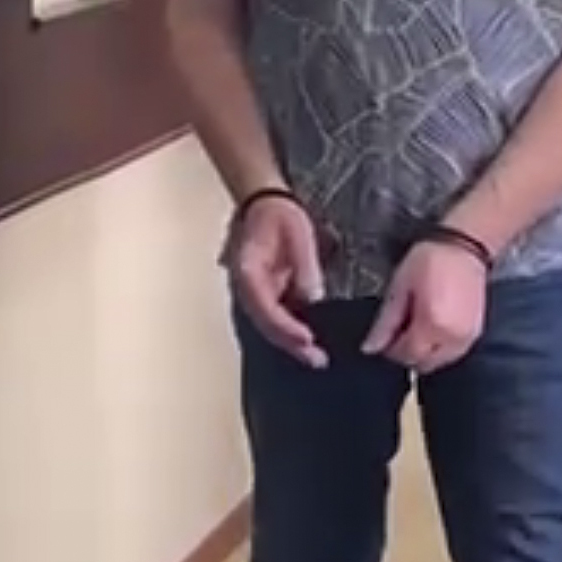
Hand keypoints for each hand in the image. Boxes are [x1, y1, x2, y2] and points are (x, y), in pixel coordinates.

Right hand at [231, 192, 326, 366]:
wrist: (263, 200)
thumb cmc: (278, 213)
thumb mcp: (298, 233)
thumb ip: (305, 267)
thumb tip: (313, 299)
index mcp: (248, 271)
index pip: (265, 308)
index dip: (286, 328)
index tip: (307, 340)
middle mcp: (244, 286)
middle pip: (264, 324)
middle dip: (290, 344)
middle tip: (317, 360)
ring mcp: (251, 291)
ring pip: (267, 325)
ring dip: (289, 342)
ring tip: (316, 357)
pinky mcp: (262, 292)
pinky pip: (273, 316)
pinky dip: (289, 330)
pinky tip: (308, 341)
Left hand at [362, 239, 488, 372]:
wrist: (465, 247)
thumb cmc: (431, 261)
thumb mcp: (400, 287)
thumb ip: (386, 322)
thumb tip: (370, 348)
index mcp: (431, 324)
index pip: (406, 354)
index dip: (391, 350)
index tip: (385, 337)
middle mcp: (452, 337)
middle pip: (423, 363)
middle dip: (407, 353)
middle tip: (399, 333)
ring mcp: (467, 338)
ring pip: (438, 362)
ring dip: (424, 353)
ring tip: (417, 328)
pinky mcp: (475, 334)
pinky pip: (452, 354)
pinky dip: (439, 349)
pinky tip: (432, 330)